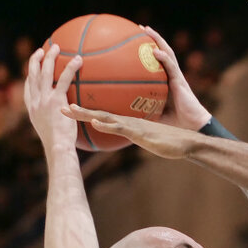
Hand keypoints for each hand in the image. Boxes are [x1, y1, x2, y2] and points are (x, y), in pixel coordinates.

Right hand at [24, 44, 82, 149]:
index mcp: (32, 110)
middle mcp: (35, 102)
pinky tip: (78, 59)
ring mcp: (44, 99)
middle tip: (42, 50)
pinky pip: (64, 79)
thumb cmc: (58, 145)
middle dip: (36, 60)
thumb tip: (65, 122)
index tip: (33, 68)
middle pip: (33, 75)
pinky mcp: (56, 99)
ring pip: (45, 72)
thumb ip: (55, 123)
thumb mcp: (51, 134)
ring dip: (50, 57)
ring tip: (56, 47)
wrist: (57, 147)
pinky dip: (70, 67)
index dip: (30, 76)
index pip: (28, 89)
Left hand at [63, 104, 193, 159]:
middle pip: (98, 112)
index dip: (85, 112)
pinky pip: (120, 128)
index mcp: (128, 122)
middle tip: (58, 105)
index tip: (67, 107)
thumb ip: (138, 136)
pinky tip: (94, 122)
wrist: (189, 141)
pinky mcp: (140, 132)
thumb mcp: (149, 139)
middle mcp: (128, 120)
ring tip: (68, 108)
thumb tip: (130, 138)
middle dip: (77, 110)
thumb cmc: (172, 142)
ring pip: (105, 117)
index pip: (103, 115)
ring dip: (85, 113)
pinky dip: (106, 124)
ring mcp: (133, 125)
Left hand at [140, 25, 210, 130]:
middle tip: (141, 28)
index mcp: (166, 81)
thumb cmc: (175, 124)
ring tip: (146, 29)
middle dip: (153, 38)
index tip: (136, 41)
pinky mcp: (181, 81)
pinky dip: (164, 57)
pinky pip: (171, 67)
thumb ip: (140, 111)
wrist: (192, 127)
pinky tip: (155, 51)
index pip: (158, 62)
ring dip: (158, 40)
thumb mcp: (154, 115)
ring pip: (168, 53)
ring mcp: (177, 77)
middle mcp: (172, 75)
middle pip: (163, 52)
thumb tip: (121, 113)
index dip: (148, 50)